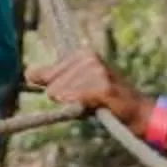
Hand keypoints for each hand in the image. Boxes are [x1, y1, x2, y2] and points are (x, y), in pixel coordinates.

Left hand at [29, 48, 144, 127]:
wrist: (139, 114)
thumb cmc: (105, 101)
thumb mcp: (76, 86)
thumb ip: (53, 79)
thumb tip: (27, 74)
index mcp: (82, 53)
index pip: (48, 73)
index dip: (57, 88)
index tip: (74, 94)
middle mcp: (89, 56)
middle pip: (53, 85)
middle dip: (66, 98)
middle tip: (89, 99)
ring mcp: (96, 69)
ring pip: (63, 93)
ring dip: (76, 104)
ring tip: (95, 103)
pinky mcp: (103, 86)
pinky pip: (76, 99)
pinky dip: (80, 106)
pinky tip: (92, 106)